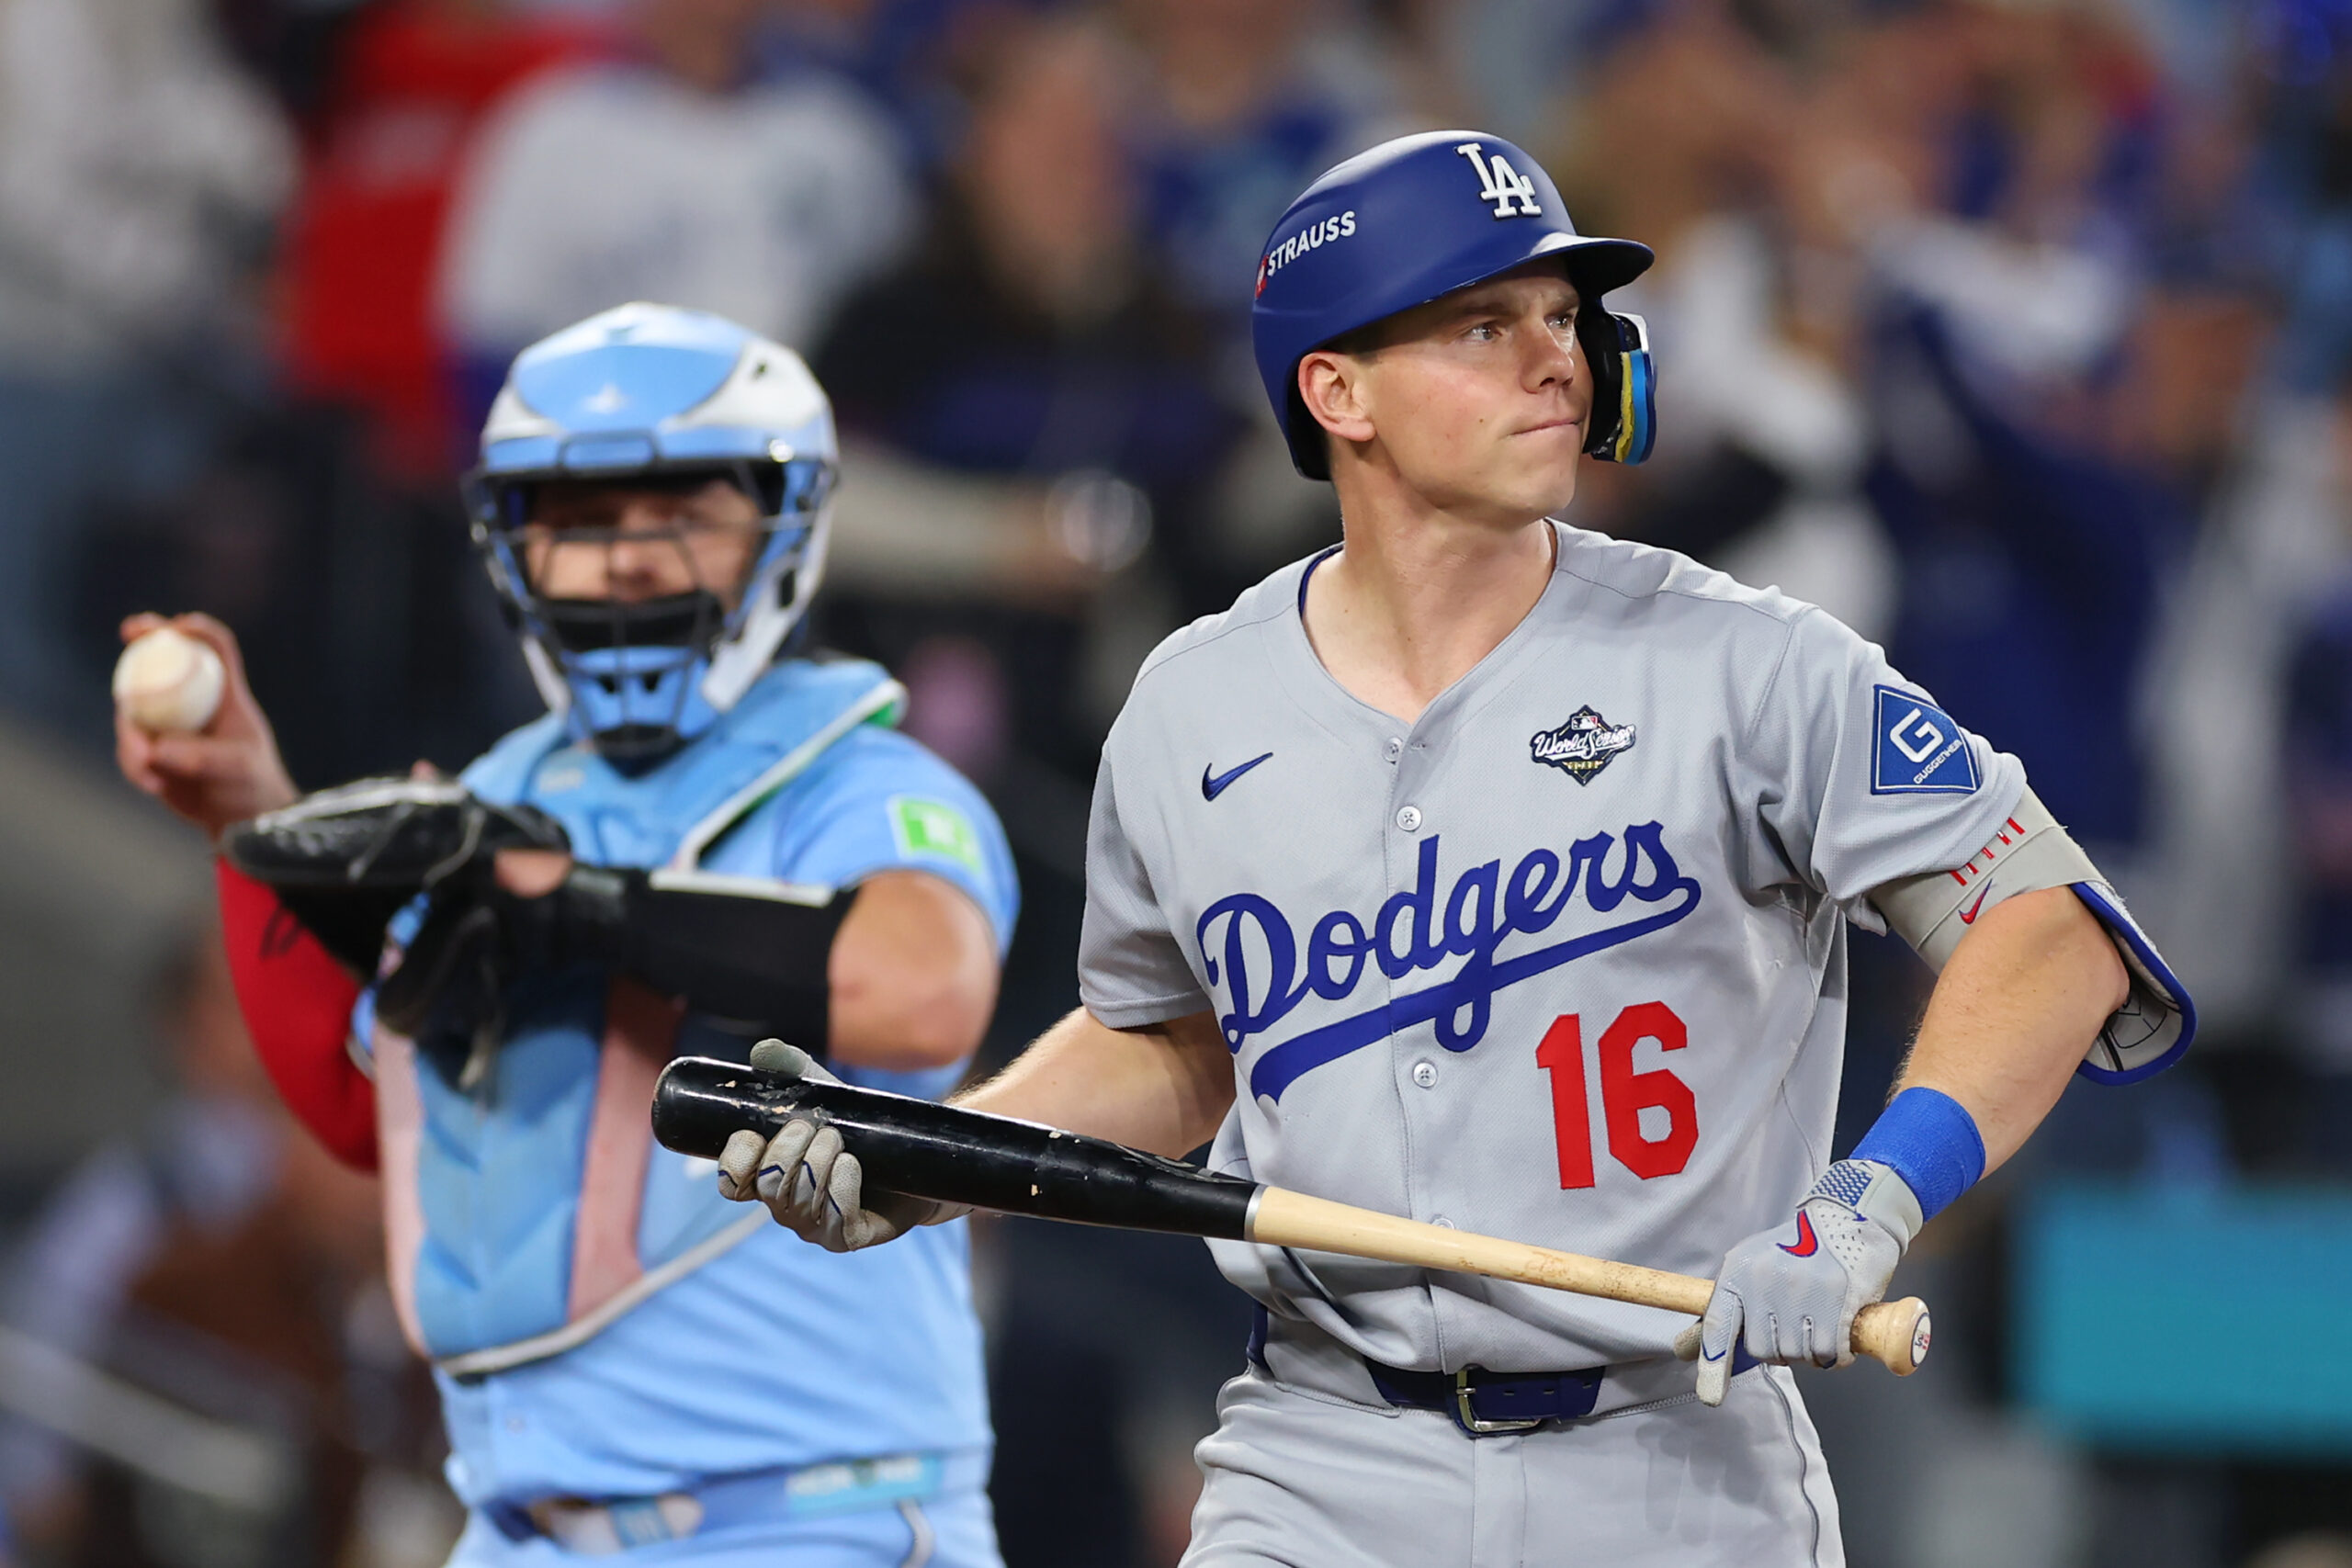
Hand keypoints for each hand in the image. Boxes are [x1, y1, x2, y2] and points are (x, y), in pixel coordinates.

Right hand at [114, 613, 296, 838]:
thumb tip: (160, 748)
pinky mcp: (151, 750)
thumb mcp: (239, 769)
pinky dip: (135, 764)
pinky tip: (155, 786)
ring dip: (132, 734)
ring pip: (135, 710)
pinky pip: (130, 748)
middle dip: (145, 639)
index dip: (198, 631)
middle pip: (163, 661)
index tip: (178, 626)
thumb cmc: (252, 786)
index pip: (215, 650)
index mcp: (224, 695)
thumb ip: (206, 757)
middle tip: (131, 630)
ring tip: (148, 766)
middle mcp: (193, 702)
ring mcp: (168, 725)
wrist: (239, 821)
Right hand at [714, 1040, 968, 1251]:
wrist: (912, 1158)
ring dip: (819, 1162)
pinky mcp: (847, 1238)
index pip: (731, 1183)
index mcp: (768, 1176)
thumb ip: (791, 1070)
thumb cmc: (857, 1129)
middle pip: (767, 1187)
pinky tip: (852, 1163)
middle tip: (817, 1127)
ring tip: (840, 1140)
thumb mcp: (824, 1095)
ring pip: (799, 1202)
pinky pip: (835, 1218)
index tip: (754, 1131)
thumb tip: (763, 1050)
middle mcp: (785, 1206)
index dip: (736, 1160)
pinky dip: (842, 1185)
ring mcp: (814, 1226)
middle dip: (788, 1150)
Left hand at [1674, 1159, 1920, 1406]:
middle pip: (1763, 1350)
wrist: (1845, 1216)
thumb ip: (1729, 1308)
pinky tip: (1838, 1336)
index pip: (1719, 1325)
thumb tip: (1684, 1349)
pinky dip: (1834, 1356)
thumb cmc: (1794, 1248)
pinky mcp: (1836, 1298)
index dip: (1713, 1363)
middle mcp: (1765, 1281)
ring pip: (1797, 1355)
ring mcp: (1801, 1290)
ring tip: (1817, 1326)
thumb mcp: (1752, 1266)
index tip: (1711, 1397)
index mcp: (1738, 1273)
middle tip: (1794, 1331)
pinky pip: (1829, 1352)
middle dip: (1779, 1351)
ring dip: (1809, 1353)